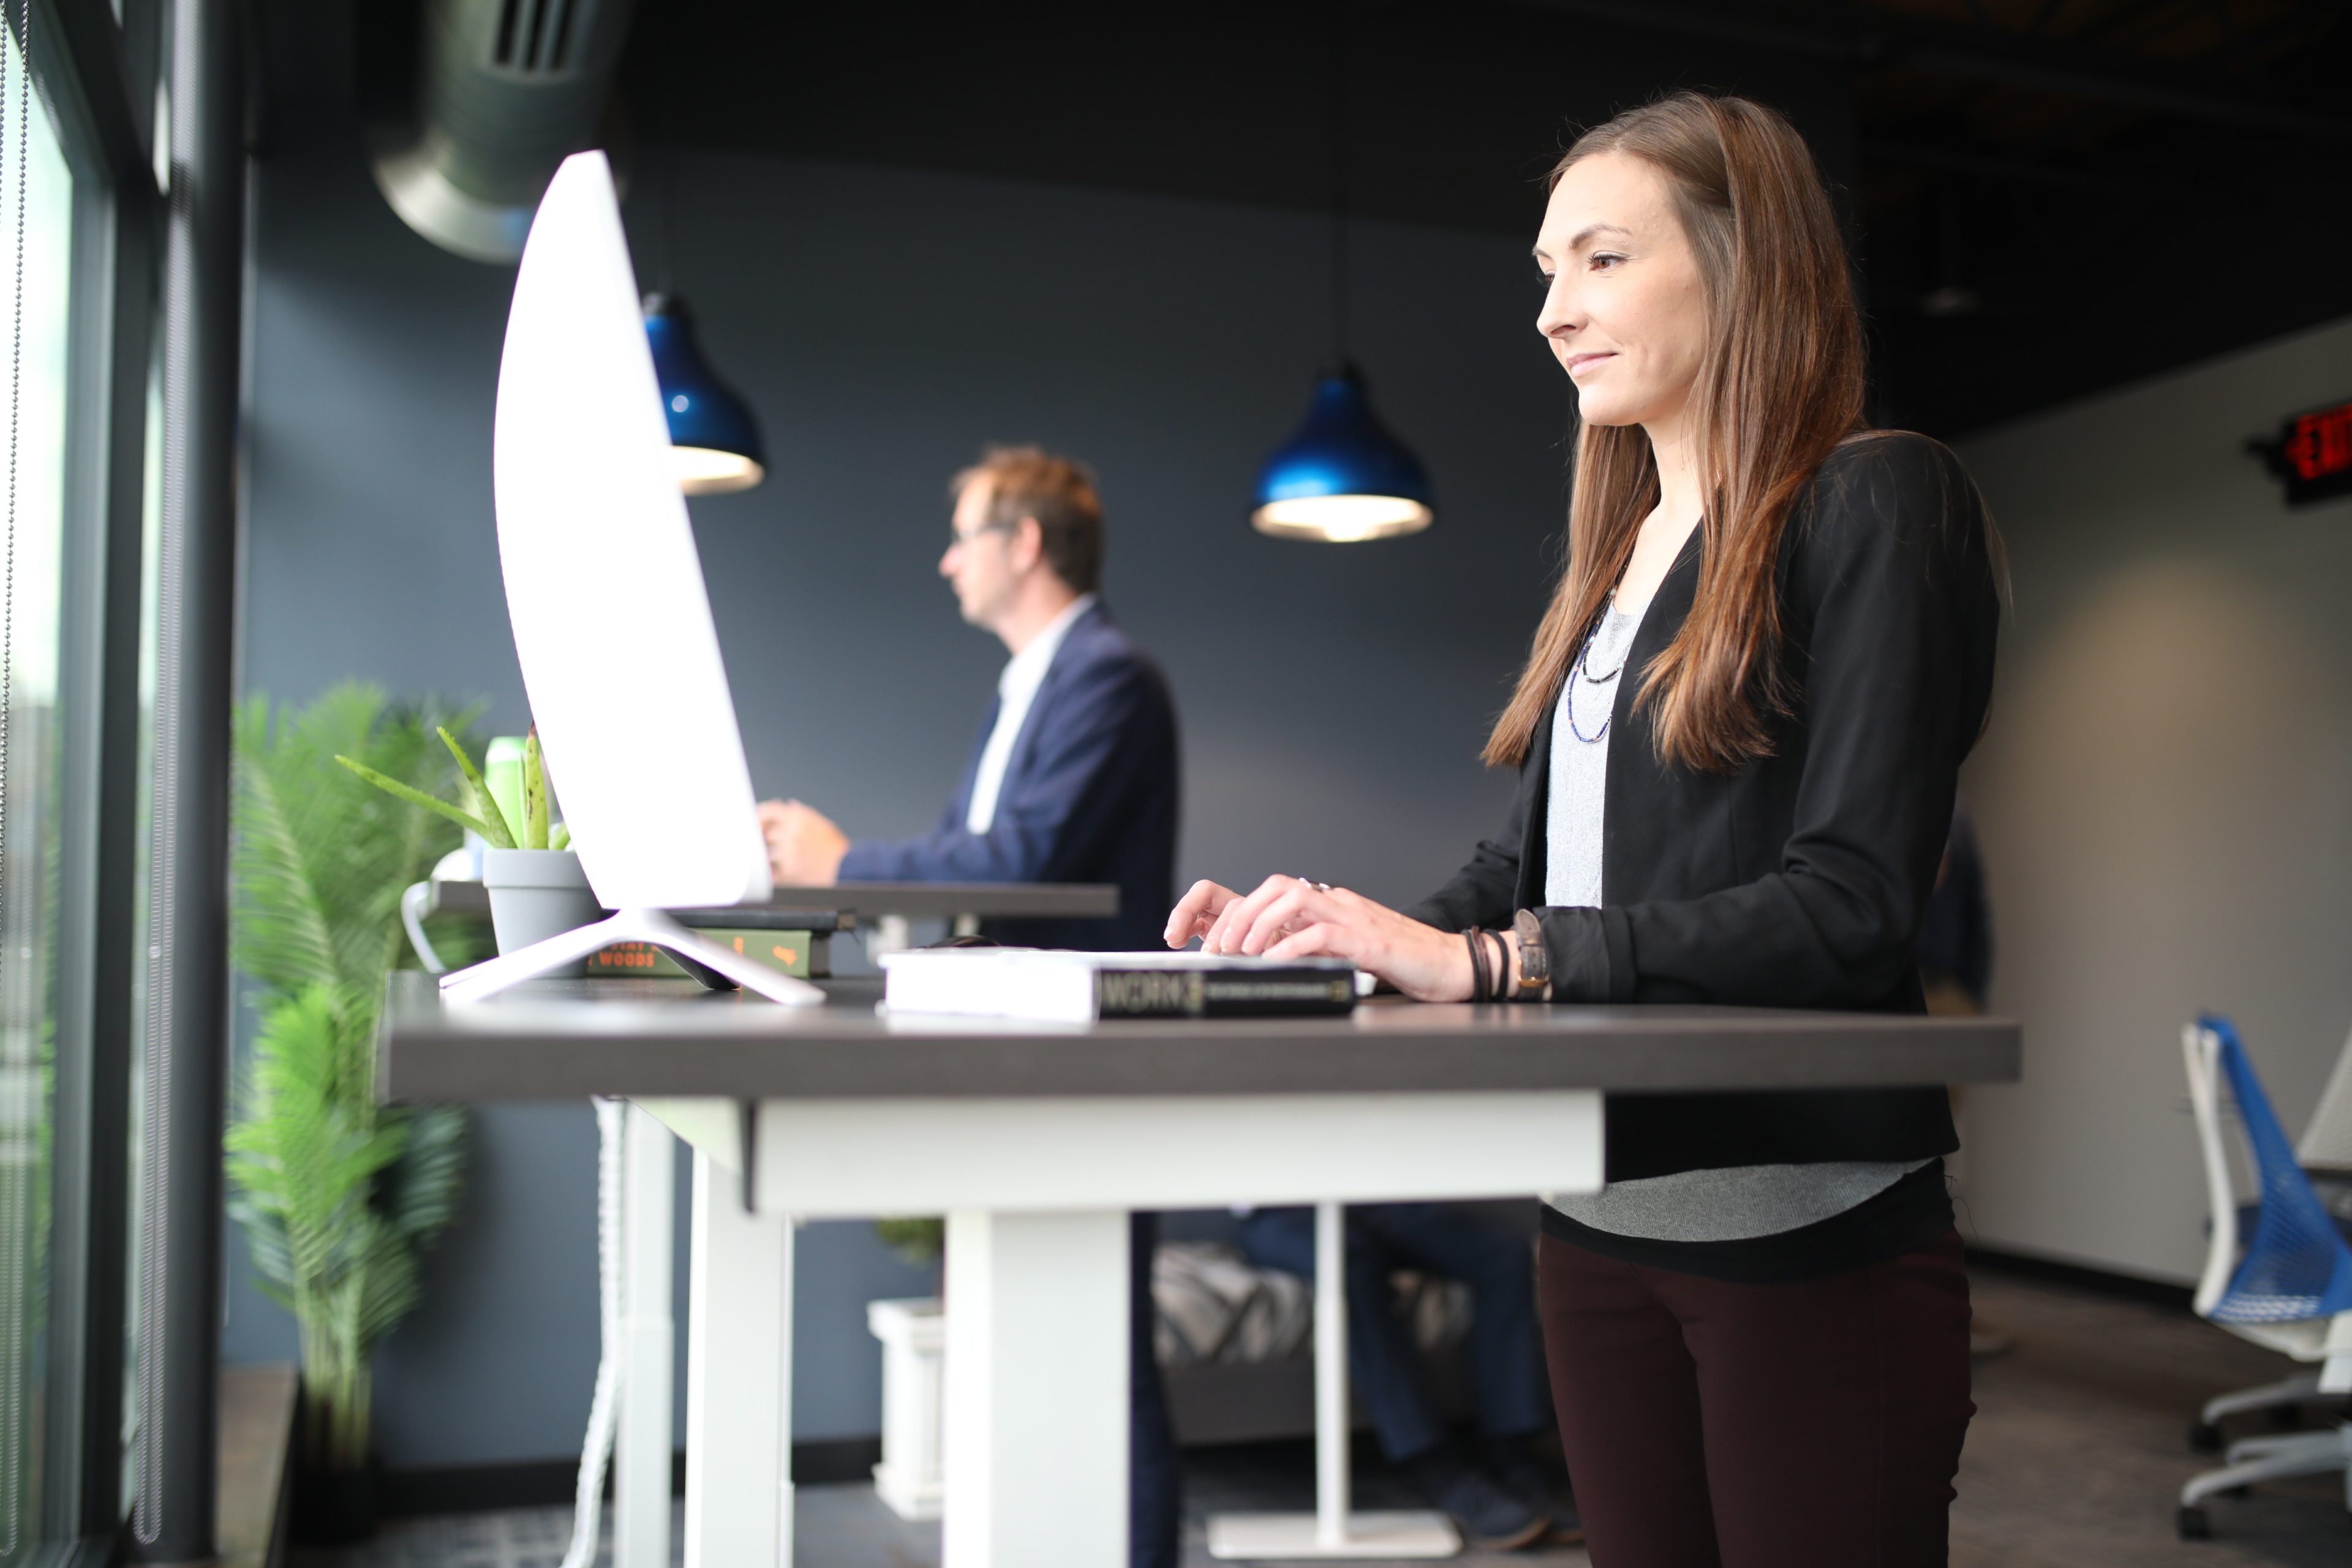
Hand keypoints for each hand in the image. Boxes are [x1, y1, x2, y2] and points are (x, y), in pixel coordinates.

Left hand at [758, 799, 848, 885]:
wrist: (846, 867)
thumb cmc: (835, 845)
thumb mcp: (821, 822)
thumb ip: (802, 814)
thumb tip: (789, 805)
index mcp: (797, 817)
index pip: (768, 811)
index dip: (760, 815)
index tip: (758, 821)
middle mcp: (790, 833)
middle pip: (765, 833)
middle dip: (767, 838)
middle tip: (769, 842)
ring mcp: (787, 853)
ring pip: (767, 853)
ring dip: (771, 855)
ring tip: (781, 858)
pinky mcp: (788, 871)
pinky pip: (771, 872)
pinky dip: (772, 873)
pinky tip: (776, 871)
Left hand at [1165, 875, 1496, 1002]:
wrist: (1454, 966)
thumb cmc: (1403, 964)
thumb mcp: (1347, 954)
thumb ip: (1312, 950)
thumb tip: (1267, 962)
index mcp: (1330, 905)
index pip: (1273, 890)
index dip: (1233, 909)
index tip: (1206, 938)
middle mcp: (1338, 903)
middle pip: (1276, 885)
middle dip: (1239, 914)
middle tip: (1220, 947)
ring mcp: (1354, 917)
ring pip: (1293, 898)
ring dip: (1258, 923)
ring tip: (1242, 952)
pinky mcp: (1369, 940)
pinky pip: (1321, 932)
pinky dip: (1292, 945)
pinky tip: (1276, 962)